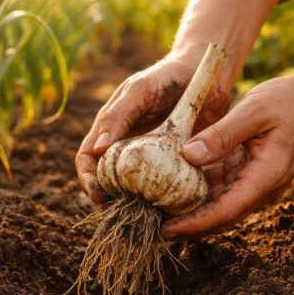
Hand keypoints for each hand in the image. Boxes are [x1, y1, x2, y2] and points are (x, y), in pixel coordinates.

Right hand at [76, 56, 230, 203]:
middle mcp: (125, 147)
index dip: (87, 180)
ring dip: (135, 205)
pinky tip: (169, 212)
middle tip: (121, 214)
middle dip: (109, 200)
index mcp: (110, 129)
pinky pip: (164, 189)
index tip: (98, 196)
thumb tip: (96, 150)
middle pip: (108, 181)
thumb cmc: (167, 77)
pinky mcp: (173, 166)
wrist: (206, 75)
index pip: (87, 160)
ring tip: (143, 218)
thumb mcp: (140, 90)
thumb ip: (118, 115)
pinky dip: (162, 202)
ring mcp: (149, 159)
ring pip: (134, 189)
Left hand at [162, 71, 293, 237]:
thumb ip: (222, 134)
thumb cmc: (288, 100)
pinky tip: (174, 190)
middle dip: (189, 226)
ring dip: (192, 212)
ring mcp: (258, 183)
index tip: (166, 229)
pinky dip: (200, 193)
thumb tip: (189, 156)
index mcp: (267, 176)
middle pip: (222, 217)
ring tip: (156, 213)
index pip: (226, 210)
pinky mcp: (250, 174)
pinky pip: (222, 190)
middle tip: (152, 229)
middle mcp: (263, 187)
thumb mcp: (253, 110)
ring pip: (221, 206)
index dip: (195, 224)